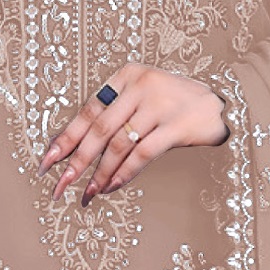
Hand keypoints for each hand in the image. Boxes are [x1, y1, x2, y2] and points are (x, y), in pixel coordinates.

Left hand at [39, 67, 228, 202]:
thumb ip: (117, 112)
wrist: (222, 103)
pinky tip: (112, 186)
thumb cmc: (177, 103)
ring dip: (100, 173)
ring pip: (118, 145)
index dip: (66, 137)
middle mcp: (141, 87)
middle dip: (76, 161)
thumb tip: (78, 147)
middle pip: (99, 130)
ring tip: (88, 193)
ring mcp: (159, 105)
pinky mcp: (176, 125)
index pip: (88, 111)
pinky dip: (124, 174)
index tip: (48, 159)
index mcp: (126, 76)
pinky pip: (142, 154)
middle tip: (60, 184)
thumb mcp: (144, 95)